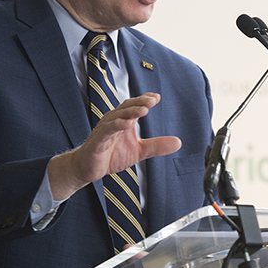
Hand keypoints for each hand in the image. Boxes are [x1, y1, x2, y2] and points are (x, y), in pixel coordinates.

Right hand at [47, 93, 180, 199]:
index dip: (144, 100)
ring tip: (143, 110)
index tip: (156, 97)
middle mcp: (113, 121)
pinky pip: (106, 131)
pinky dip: (116, 126)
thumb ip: (156, 146)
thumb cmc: (111, 156)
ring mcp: (104, 130)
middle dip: (139, 103)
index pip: (134, 106)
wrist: (88, 169)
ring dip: (130, 112)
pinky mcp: (97, 141)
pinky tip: (126, 124)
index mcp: (123, 121)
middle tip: (152, 100)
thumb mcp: (139, 151)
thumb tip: (179, 142)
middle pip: (126, 107)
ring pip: (117, 117)